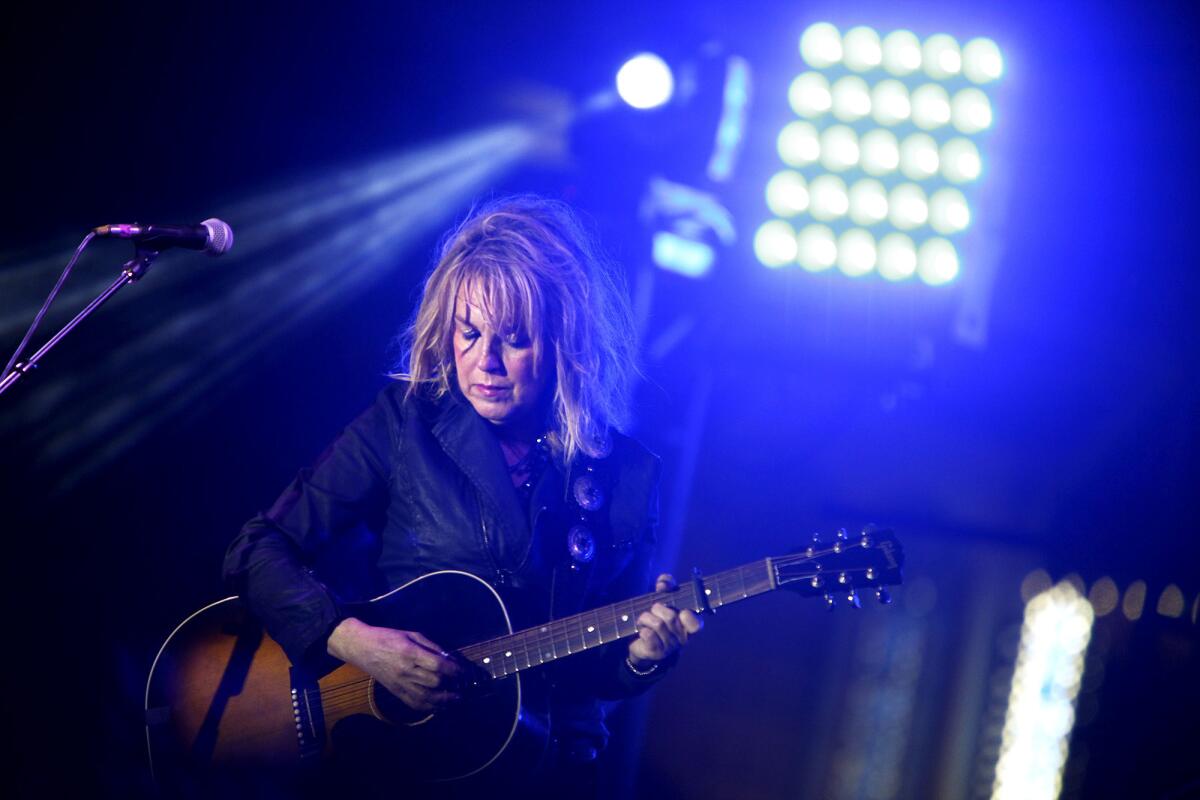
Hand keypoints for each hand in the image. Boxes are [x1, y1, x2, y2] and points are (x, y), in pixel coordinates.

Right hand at [327, 617, 462, 712]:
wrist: (361, 647)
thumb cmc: (388, 637)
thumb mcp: (411, 634)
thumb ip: (431, 646)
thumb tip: (449, 658)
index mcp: (410, 653)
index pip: (437, 665)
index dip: (454, 670)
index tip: (464, 671)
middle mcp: (406, 671)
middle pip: (434, 682)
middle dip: (451, 685)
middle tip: (462, 684)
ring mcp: (400, 684)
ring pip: (426, 697)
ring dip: (444, 700)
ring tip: (455, 699)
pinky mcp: (395, 692)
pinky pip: (413, 704)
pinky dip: (428, 708)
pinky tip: (439, 706)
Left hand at [627, 573, 702, 669]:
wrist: (643, 644)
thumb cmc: (656, 619)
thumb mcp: (663, 601)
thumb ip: (666, 587)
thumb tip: (663, 583)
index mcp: (688, 627)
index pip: (696, 624)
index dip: (688, 616)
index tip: (681, 611)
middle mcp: (681, 639)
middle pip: (671, 617)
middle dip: (657, 608)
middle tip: (653, 611)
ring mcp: (669, 647)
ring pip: (658, 624)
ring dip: (646, 617)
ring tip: (644, 619)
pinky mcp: (655, 652)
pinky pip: (648, 634)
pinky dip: (642, 628)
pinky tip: (642, 630)